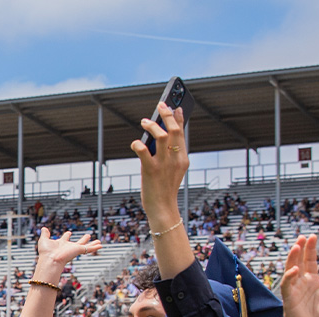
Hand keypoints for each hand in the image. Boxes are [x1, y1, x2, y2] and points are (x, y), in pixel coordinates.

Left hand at [34, 228, 103, 273]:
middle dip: (83, 240)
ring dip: (92, 244)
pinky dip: (94, 247)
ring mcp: (74, 249)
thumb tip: (43, 228)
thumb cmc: (46, 253)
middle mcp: (68, 247)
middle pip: (78, 243)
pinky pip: (88, 249)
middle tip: (88, 236)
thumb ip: (44, 234)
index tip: (69, 233)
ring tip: (99, 242)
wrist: (51, 260)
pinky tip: (100, 245)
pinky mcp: (78, 251)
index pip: (64, 239)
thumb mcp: (44, 240)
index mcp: (60, 244)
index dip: (66, 236)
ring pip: (85, 246)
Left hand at [131, 102, 188, 217]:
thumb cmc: (165, 188)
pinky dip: (138, 143)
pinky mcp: (150, 170)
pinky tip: (135, 143)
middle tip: (160, 105)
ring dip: (153, 125)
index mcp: (182, 159)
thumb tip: (161, 135)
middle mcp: (175, 159)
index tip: (175, 106)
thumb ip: (171, 153)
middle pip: (174, 130)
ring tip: (145, 121)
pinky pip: (143, 151)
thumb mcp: (173, 170)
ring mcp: (164, 164)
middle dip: (167, 115)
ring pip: (162, 136)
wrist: (163, 208)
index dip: (178, 118)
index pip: (182, 133)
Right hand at [280, 234, 318, 316]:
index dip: (310, 249)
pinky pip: (287, 286)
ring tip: (297, 246)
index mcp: (312, 282)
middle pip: (299, 262)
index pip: (310, 261)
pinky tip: (296, 269)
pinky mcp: (289, 300)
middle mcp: (302, 283)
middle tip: (303, 237)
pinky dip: (290, 277)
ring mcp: (295, 290)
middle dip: (300, 249)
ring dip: (292, 258)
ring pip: (290, 270)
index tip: (312, 236)